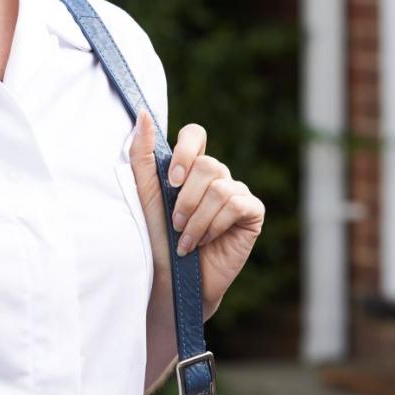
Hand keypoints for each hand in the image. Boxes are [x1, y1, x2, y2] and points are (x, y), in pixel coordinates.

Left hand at [129, 111, 262, 319]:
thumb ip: (142, 154)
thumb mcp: (144, 194)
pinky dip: (216, 225)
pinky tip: (206, 242)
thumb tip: (143, 113)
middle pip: (207, 164)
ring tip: (187, 240)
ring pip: (221, 187)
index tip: (171, 181)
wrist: (171, 281)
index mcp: (189, 168)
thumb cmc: (155, 239)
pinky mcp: (252, 213)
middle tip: (175, 224)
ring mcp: (236, 193)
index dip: (186, 151)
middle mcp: (215, 176)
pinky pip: (237, 204)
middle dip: (186, 199)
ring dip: (198, 219)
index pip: (195, 134)